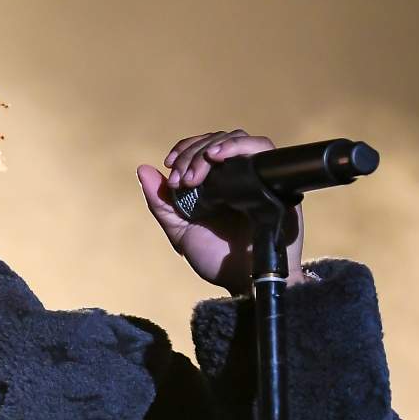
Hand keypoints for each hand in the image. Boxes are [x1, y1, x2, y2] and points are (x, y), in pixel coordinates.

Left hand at [136, 129, 305, 294]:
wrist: (245, 280)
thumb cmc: (216, 259)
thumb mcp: (179, 230)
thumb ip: (161, 203)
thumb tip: (143, 169)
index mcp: (214, 183)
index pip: (201, 148)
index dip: (185, 149)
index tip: (169, 164)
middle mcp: (236, 175)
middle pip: (217, 141)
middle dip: (193, 153)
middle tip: (184, 179)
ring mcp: (256, 175)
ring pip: (238, 139)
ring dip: (213, 147)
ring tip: (200, 166)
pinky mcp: (276, 178)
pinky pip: (263, 148)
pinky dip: (240, 146)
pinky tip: (218, 158)